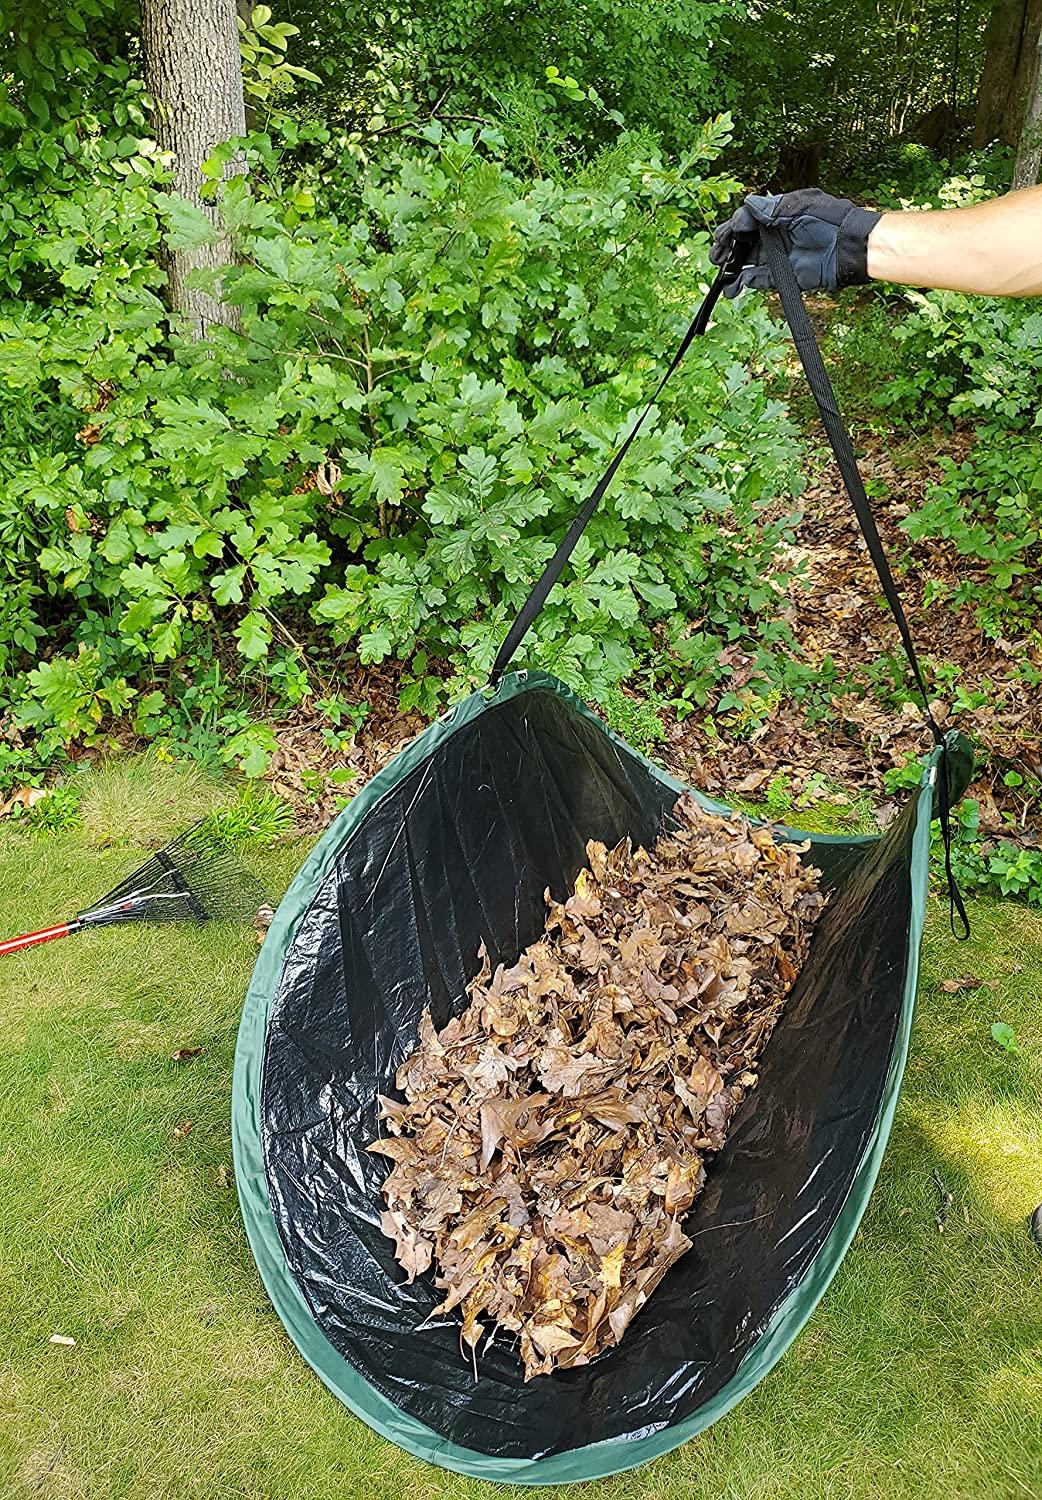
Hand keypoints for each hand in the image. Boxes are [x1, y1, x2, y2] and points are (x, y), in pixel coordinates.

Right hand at [710, 189, 881, 298]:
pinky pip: (761, 280)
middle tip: (716, 258)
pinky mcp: (786, 276)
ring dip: (733, 269)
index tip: (723, 237)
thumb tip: (747, 205)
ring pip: (749, 263)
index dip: (733, 228)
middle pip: (745, 243)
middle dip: (728, 250)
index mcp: (779, 216)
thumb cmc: (830, 220)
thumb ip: (772, 208)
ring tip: (721, 277)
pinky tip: (734, 286)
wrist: (850, 247)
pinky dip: (746, 283)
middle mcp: (777, 236)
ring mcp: (781, 257)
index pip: (748, 221)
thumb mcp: (800, 207)